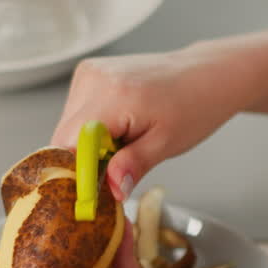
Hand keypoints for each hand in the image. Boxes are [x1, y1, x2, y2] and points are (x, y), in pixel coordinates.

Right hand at [51, 47, 253, 201]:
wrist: (204, 75)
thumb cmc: (193, 106)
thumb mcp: (166, 143)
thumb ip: (134, 165)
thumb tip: (111, 189)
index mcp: (113, 95)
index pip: (69, 145)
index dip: (78, 173)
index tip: (92, 195)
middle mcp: (95, 78)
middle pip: (63, 137)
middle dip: (84, 161)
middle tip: (116, 170)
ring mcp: (90, 72)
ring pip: (68, 127)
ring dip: (87, 146)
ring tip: (124, 143)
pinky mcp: (89, 73)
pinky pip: (76, 112)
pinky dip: (91, 129)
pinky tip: (119, 128)